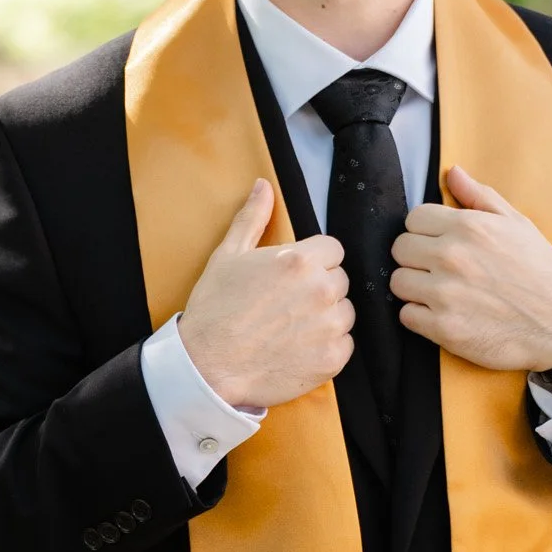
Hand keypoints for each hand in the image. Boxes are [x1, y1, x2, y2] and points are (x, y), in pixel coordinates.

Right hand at [179, 180, 353, 408]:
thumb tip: (264, 186)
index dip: (314, 262)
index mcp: (300, 260)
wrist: (207, 365)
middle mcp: (321, 290)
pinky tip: (297, 349)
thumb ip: (253, 218)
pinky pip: (344, 344)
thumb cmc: (215, 309)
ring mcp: (330, 326)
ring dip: (326, 318)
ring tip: (291, 328)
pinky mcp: (333, 358)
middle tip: (287, 305)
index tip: (293, 277)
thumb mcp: (228, 255)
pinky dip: (326, 347)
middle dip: (319, 289)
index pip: (333, 250)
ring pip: (344, 312)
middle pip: (339, 280)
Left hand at [389, 164, 551, 375]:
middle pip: (400, 249)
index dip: (425, 231)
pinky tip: (444, 314)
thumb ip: (480, 196)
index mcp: (468, 227)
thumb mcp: (518, 224)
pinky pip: (406, 316)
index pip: (413, 218)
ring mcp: (445, 294)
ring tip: (440, 292)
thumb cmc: (542, 273)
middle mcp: (451, 257)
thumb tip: (453, 173)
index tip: (439, 243)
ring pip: (398, 282)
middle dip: (416, 258)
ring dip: (415, 288)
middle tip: (439, 269)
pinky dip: (420, 317)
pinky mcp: (444, 328)